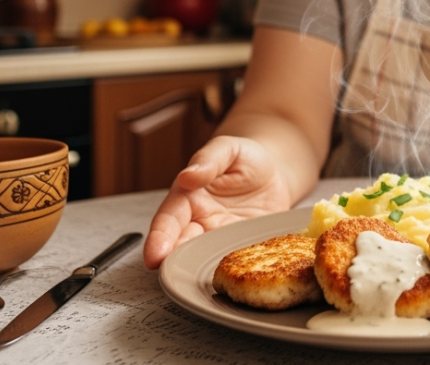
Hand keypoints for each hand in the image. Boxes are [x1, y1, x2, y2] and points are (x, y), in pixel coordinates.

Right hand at [143, 135, 293, 268]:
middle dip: (171, 261)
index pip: (168, 219)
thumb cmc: (246, 158)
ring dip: (195, 269)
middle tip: (169, 274)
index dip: (159, 238)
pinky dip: (226, 270)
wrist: (275, 173)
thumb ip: (208, 160)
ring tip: (192, 279)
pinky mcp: (238, 247)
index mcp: (188, 196)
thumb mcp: (229, 149)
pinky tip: (228, 277)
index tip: (154, 255)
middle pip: (179, 245)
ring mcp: (218, 237)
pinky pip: (230, 261)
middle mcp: (198, 221)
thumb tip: (187, 176)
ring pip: (201, 258)